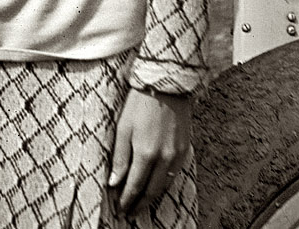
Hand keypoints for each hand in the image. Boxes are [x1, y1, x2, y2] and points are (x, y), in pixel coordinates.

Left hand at [108, 87, 190, 214]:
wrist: (166, 85)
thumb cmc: (139, 103)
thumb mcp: (123, 127)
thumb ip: (120, 157)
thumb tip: (114, 183)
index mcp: (146, 154)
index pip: (135, 185)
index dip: (126, 199)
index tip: (120, 209)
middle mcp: (164, 159)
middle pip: (151, 191)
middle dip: (139, 204)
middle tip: (129, 213)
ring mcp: (177, 156)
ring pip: (164, 186)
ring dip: (152, 198)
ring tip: (141, 204)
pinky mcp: (184, 150)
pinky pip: (173, 175)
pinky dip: (163, 185)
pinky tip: (156, 187)